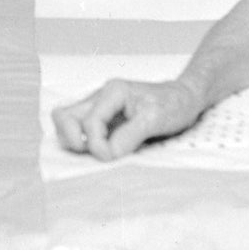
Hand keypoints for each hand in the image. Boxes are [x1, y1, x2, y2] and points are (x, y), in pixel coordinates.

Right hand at [52, 78, 204, 160]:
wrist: (184, 99)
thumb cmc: (173, 104)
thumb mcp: (155, 119)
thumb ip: (129, 136)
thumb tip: (107, 154)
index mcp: (112, 92)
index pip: (89, 120)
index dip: (96, 144)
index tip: (112, 157)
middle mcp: (100, 98)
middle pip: (64, 115)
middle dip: (71, 139)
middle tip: (92, 153)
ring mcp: (99, 109)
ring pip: (66, 122)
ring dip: (74, 141)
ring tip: (96, 152)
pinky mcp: (103, 121)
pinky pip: (80, 130)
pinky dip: (82, 142)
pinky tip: (100, 150)